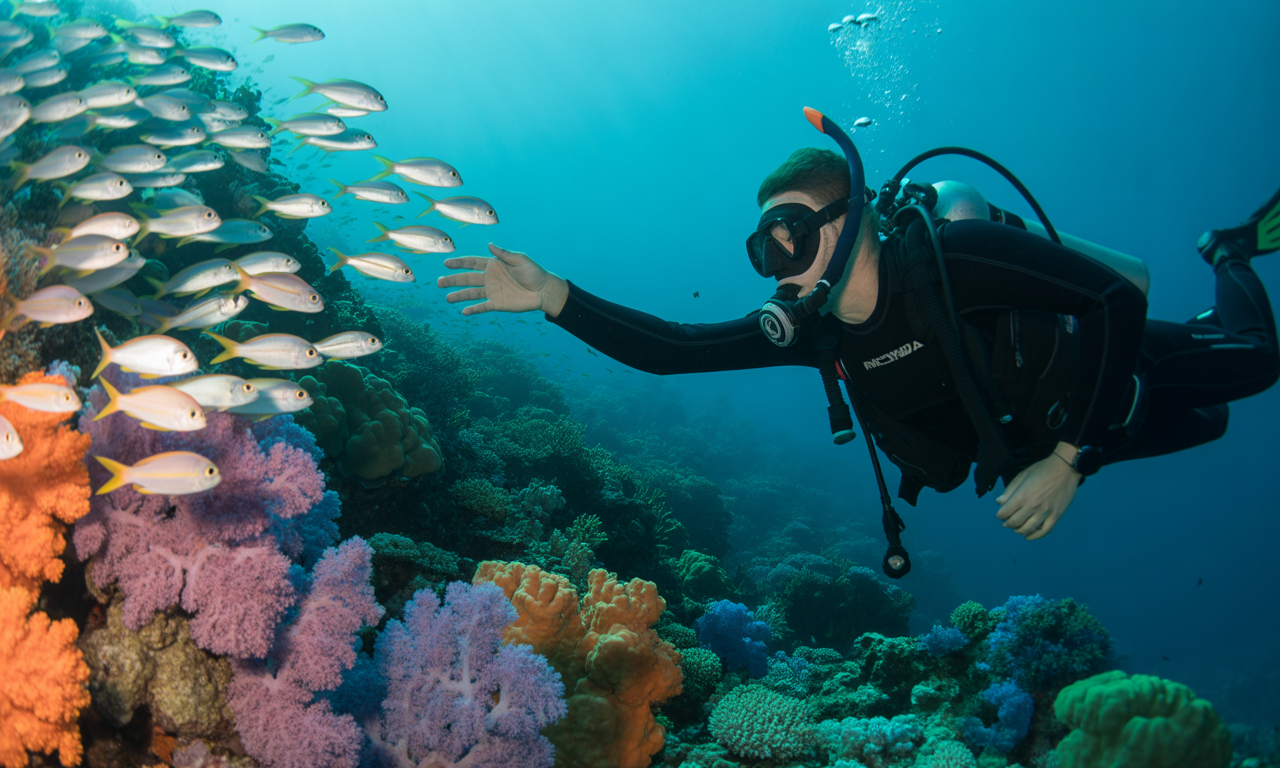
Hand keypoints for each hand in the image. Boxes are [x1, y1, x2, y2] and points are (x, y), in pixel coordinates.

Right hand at [437, 243, 568, 315]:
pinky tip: (464, 312)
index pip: (472, 263)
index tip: (446, 264)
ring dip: (459, 295)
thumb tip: (489, 244)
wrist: (544, 290)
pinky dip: (473, 309)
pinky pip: (482, 306)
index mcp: (493, 264)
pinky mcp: (497, 304)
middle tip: (438, 282)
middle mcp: (490, 278)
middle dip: (453, 280)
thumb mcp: (520, 259)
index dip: (459, 263)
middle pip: (467, 278)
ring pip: (471, 294)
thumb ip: (504, 254)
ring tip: (447, 299)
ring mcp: (492, 291)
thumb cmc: (534, 272)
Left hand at [995, 448, 1080, 539]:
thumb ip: (1009, 491)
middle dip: (1008, 523)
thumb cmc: (1042, 470)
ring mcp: (1046, 511)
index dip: (1000, 515)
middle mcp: (1033, 505)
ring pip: (1028, 529)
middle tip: (1006, 522)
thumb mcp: (1022, 476)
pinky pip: (1045, 530)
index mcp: (1022, 495)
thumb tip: (999, 502)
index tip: (1000, 514)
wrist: (1065, 468)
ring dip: (1019, 530)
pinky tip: (1028, 536)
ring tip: (1016, 529)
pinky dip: (1035, 536)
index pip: (1005, 512)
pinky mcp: (1057, 515)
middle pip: (1015, 522)